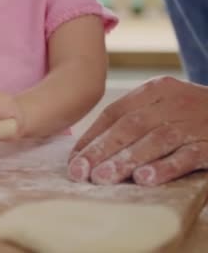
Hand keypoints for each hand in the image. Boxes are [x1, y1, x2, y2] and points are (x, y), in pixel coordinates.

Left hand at [68, 77, 207, 185]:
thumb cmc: (192, 113)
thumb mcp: (164, 104)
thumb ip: (133, 119)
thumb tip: (92, 148)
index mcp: (155, 90)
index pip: (115, 112)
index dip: (93, 136)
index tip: (75, 159)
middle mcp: (172, 102)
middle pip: (131, 126)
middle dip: (103, 151)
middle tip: (82, 172)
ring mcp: (193, 121)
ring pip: (155, 140)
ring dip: (126, 160)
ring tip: (103, 178)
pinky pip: (187, 155)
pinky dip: (165, 167)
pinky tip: (146, 179)